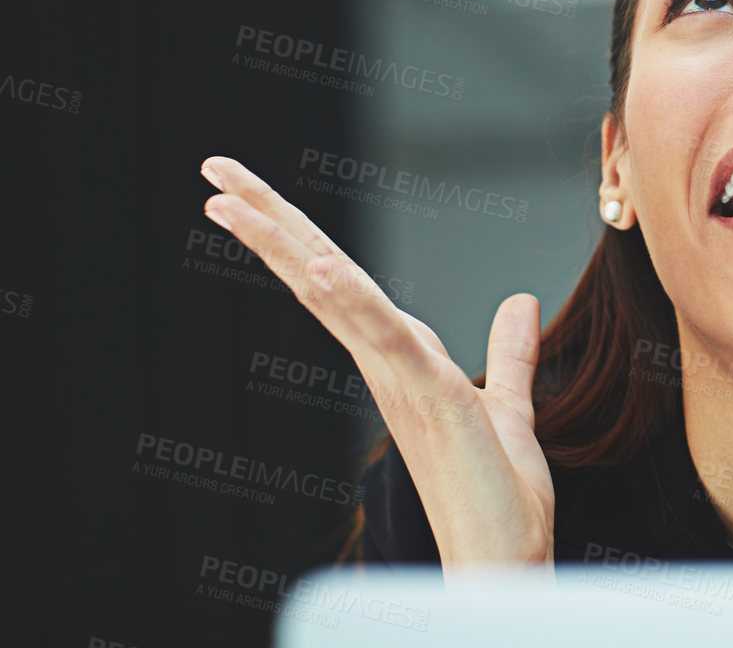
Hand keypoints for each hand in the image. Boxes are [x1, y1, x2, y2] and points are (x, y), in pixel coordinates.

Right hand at [200, 155, 553, 567]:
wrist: (503, 564)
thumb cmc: (498, 498)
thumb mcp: (506, 405)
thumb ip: (508, 355)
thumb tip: (519, 301)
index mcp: (399, 359)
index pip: (340, 282)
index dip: (299, 235)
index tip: (254, 194)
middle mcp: (385, 365)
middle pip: (317, 276)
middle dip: (269, 220)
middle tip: (213, 167)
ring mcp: (399, 381)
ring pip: (332, 296)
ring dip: (282, 245)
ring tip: (230, 198)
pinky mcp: (428, 397)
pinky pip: (382, 337)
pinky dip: (349, 300)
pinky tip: (315, 266)